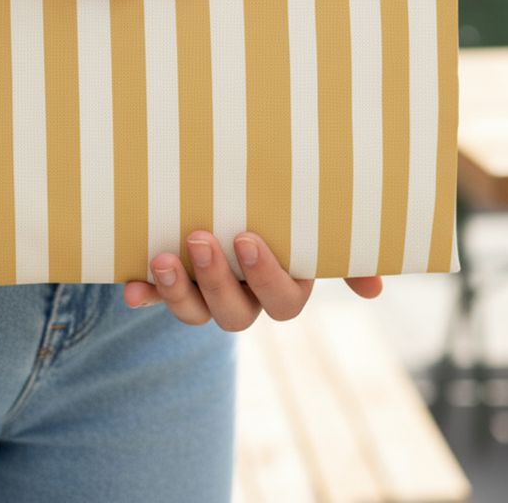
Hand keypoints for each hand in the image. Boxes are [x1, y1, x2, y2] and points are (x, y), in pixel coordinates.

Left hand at [122, 230, 382, 328]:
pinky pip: (156, 298)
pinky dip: (144, 293)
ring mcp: (206, 295)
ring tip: (163, 257)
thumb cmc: (280, 207)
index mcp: (284, 284)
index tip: (247, 238)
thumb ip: (337, 244)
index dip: (265, 276)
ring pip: (196, 314)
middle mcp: (246, 298)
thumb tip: (376, 288)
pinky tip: (130, 288)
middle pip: (236, 314)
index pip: (283, 300)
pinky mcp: (171, 285)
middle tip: (200, 238)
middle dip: (217, 280)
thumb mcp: (307, 219)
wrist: (230, 194)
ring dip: (177, 291)